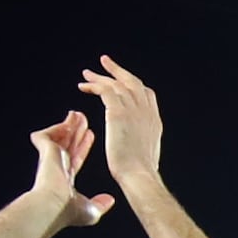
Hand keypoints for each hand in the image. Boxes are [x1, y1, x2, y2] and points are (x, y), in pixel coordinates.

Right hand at [27, 110, 113, 229]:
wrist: (53, 204)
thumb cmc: (67, 211)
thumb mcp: (90, 210)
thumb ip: (100, 204)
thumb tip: (109, 200)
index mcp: (65, 179)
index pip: (75, 158)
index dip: (83, 146)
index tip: (91, 135)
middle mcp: (56, 167)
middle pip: (67, 144)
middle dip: (76, 132)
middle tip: (83, 119)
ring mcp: (49, 159)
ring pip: (59, 137)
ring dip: (69, 126)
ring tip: (78, 114)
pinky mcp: (44, 150)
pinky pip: (47, 134)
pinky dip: (57, 127)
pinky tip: (69, 120)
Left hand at [79, 56, 165, 196]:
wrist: (138, 175)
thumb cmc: (139, 174)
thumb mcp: (146, 154)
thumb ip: (141, 143)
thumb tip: (135, 147)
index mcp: (153, 121)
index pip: (146, 94)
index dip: (133, 86)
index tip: (122, 82)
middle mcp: (146, 111)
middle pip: (133, 82)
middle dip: (118, 71)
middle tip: (105, 62)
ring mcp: (134, 110)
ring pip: (117, 84)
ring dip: (101, 77)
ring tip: (87, 74)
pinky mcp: (118, 112)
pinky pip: (106, 90)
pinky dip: (95, 86)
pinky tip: (84, 87)